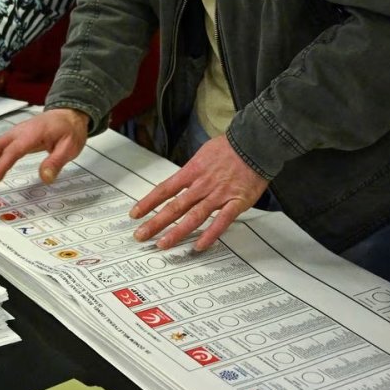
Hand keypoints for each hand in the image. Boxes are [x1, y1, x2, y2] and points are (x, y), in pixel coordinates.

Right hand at [0, 108, 89, 186]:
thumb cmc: (69, 130)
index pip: (13, 150)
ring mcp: (12, 135)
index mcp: (32, 134)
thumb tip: (45, 178)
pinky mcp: (11, 139)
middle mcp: (17, 132)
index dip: (1, 165)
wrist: (68, 114)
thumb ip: (57, 161)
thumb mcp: (70, 146)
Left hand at [129, 136, 266, 251]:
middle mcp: (202, 185)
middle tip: (140, 235)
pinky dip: (210, 234)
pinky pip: (222, 221)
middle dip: (156, 222)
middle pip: (175, 206)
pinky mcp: (236, 202)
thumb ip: (192, 172)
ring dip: (177, 232)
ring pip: (194, 217)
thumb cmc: (229, 147)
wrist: (255, 142)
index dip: (148, 202)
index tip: (135, 214)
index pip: (165, 189)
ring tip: (163, 244)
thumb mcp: (203, 154)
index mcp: (192, 171)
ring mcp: (219, 195)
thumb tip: (180, 183)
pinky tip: (199, 246)